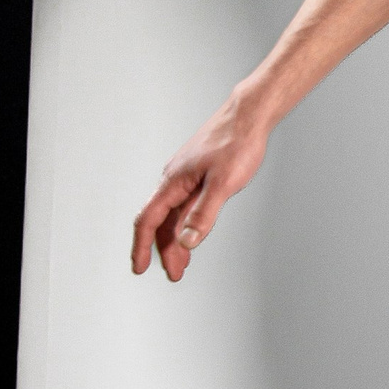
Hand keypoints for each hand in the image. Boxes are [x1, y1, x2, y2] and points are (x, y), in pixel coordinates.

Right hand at [130, 91, 271, 282]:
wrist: (249, 115)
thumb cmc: (236, 142)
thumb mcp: (223, 184)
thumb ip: (203, 214)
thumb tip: (186, 242)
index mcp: (174, 181)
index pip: (149, 220)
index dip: (142, 246)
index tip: (139, 268)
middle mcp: (174, 179)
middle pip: (162, 221)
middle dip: (164, 250)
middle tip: (174, 274)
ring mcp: (185, 175)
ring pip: (174, 213)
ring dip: (176, 239)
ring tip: (183, 263)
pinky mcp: (198, 173)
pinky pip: (185, 203)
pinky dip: (186, 222)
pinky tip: (192, 231)